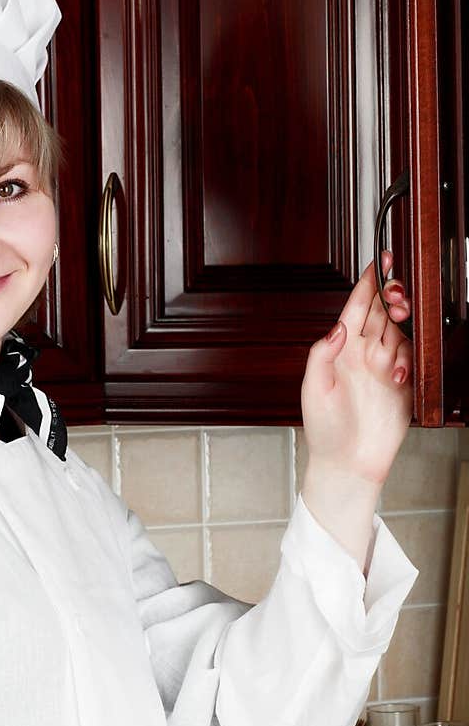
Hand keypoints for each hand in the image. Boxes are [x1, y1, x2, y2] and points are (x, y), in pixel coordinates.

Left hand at [300, 251, 412, 486]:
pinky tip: (398, 374)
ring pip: (400, 330)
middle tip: (397, 292)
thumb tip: (338, 327)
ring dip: (402, 322)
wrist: (347, 464)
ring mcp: (384, 368)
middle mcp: (363, 355)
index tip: (381, 261)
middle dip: (392, 295)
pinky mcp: (403, 384)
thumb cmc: (324, 429)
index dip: (368, 283)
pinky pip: (413, 359)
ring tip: (400, 320)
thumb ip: (321, 354)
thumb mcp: (313, 388)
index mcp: (339, 350)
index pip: (356, 308)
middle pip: (382, 312)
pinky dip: (408, 361)